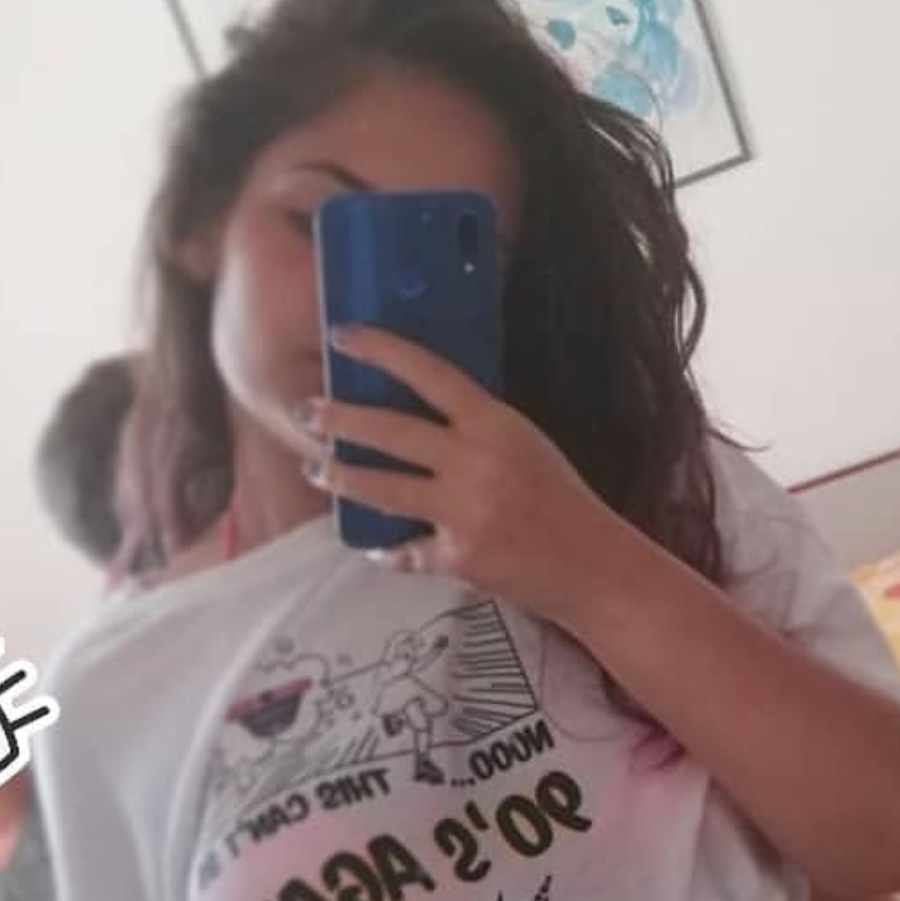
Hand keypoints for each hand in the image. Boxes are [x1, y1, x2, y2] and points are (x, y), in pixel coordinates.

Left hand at [298, 326, 622, 629]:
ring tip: (316, 469)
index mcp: (495, 423)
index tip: (342, 336)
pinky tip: (378, 546)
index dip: (381, 350)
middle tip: (307, 410)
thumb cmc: (560, 499)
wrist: (592, 564)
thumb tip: (415, 412)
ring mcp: (464, 512)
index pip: (429, 374)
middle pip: (390, 432)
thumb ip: (474, 429)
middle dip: (339, 419)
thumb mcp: (523, 444)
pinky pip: (405, 551)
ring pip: (382, 490)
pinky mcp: (457, 557)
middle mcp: (476, 462)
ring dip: (341, 479)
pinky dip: (391, 550)